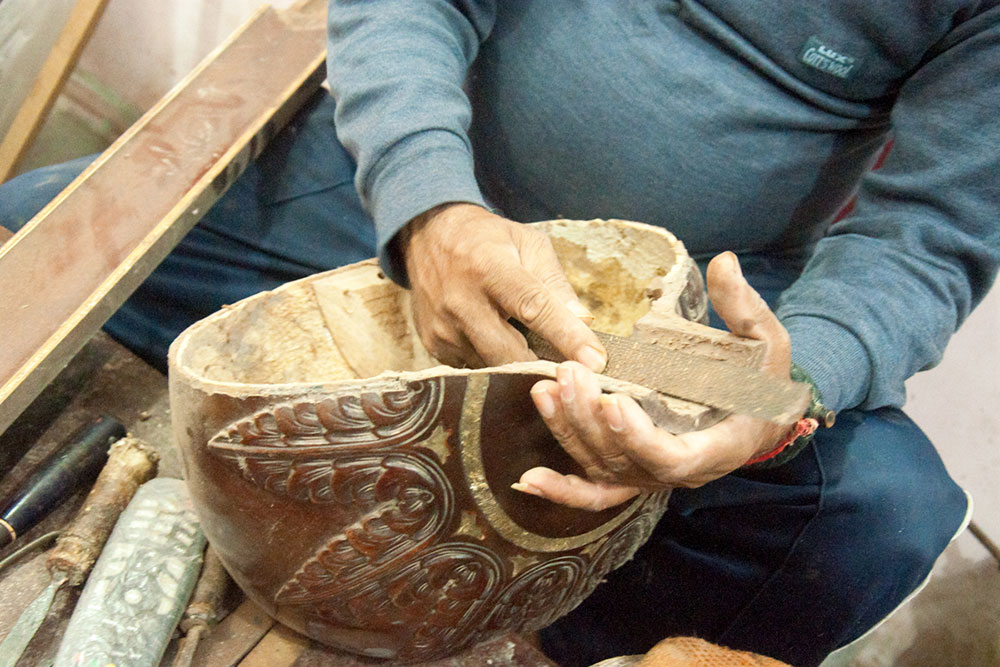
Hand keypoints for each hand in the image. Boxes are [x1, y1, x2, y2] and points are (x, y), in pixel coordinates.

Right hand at [402, 203, 606, 369]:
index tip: (595, 361)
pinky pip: (474, 368)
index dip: (567, 337)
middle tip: (571, 373)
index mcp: (491, 268)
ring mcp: (443, 328)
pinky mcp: (433, 346)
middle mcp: (462, 301)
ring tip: (531, 349)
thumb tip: (583, 320)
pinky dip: (493, 362)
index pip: (535, 308)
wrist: (428, 235)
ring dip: (518, 364)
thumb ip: (555, 281)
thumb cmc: (487, 239)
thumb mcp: (527, 243)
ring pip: (493, 366)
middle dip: (543, 367)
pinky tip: (498, 342)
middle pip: (510, 353)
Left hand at [514, 251, 793, 510]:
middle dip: (589, 419)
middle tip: (568, 374)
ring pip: (601, 468)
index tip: (613, 401)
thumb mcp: (766, 341)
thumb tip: (723, 262)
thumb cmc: (763, 380)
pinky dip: (562, 490)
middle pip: (624, 460)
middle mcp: (679, 472)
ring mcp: (650, 477)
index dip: (638, 436)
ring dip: (568, 433)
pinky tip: (527, 480)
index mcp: (717, 446)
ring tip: (546, 390)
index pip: (672, 457)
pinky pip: (594, 494)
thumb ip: (745, 307)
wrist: (759, 417)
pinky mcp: (631, 476)